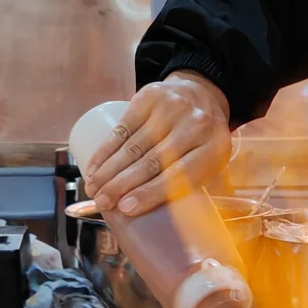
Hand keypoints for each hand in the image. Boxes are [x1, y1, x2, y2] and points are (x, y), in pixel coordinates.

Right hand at [84, 72, 231, 216]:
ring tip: (94, 189)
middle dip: (121, 186)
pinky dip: (105, 150)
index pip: (178, 176)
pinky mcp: (150, 97)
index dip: (149, 193)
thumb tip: (145, 212)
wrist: (200, 95)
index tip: (126, 208)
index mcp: (213, 148)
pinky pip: (122, 128)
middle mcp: (195, 126)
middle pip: (151, 161)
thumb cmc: (201, 140)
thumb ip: (186, 186)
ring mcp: (172, 108)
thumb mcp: (206, 163)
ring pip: (132, 146)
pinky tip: (94, 166)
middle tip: (102, 202)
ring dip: (108, 171)